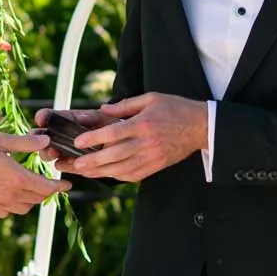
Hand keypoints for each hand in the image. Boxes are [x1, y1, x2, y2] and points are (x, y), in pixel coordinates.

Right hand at [0, 134, 68, 215]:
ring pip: (25, 207)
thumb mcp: (2, 141)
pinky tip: (10, 194)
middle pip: (38, 198)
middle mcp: (12, 196)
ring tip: (30, 188)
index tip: (67, 185)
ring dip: (31, 199)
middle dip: (46, 191)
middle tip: (48, 183)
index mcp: (18, 179)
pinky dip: (15, 205)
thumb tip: (46, 141)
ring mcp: (0, 205)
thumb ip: (26, 143)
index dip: (59, 186)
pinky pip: (9, 211)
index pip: (47, 188)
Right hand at [33, 106, 119, 165]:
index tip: (41, 119)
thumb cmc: (114, 126)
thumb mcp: (104, 118)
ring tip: (54, 154)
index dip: (43, 117)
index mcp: (68, 119)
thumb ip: (93, 118)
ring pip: (50, 153)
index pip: (49, 116)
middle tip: (46, 141)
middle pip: (44, 137)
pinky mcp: (74, 165)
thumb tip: (80, 118)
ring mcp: (66, 151)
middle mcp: (63, 135)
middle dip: (41, 139)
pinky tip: (64, 164)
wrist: (125, 144)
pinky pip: (64, 166)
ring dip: (49, 153)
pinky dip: (64, 166)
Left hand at [63, 94, 207, 181]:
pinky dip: (118, 176)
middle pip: (114, 155)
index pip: (113, 133)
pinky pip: (134, 175)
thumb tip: (102, 110)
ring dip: (101, 172)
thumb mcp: (150, 99)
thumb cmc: (175, 108)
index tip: (78, 143)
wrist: (201, 126)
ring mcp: (152, 157)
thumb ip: (124, 106)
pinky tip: (107, 174)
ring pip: (121, 169)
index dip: (93, 138)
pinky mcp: (157, 165)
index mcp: (143, 124)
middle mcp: (146, 142)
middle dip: (92, 161)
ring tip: (85, 172)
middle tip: (75, 164)